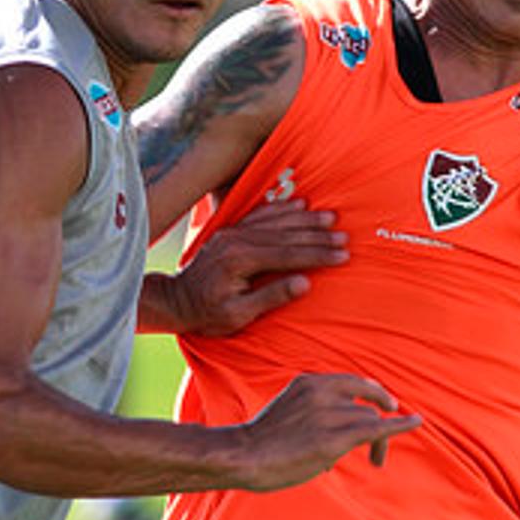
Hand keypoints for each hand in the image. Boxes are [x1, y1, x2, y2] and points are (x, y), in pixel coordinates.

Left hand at [160, 200, 347, 335]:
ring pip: (275, 221)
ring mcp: (232, 233)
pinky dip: (282, 209)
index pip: (288, 255)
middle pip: (286, 234)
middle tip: (344, 236)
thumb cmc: (207, 314)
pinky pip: (260, 214)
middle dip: (317, 235)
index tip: (343, 255)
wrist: (176, 300)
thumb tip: (304, 283)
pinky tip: (299, 204)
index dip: (318, 254)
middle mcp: (237, 241)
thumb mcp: (238, 315)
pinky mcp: (230, 231)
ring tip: (330, 217)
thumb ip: (270, 297)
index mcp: (241, 261)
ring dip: (304, 219)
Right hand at [235, 373, 419, 490]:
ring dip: (378, 440)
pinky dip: (399, 425)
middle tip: (389, 430)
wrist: (243, 455)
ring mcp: (328, 414)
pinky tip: (414, 423)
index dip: (372, 393)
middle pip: (366, 401)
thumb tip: (341, 438)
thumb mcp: (288, 412)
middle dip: (379, 417)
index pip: (352, 383)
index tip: (385, 403)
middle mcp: (321, 391)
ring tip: (375, 461)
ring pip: (370, 420)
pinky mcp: (333, 438)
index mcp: (308, 382)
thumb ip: (314, 412)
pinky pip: (376, 428)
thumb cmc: (261, 443)